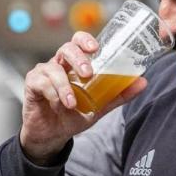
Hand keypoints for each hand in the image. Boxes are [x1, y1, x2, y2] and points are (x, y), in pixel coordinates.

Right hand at [19, 31, 147, 164]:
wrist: (52, 135)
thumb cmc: (72, 115)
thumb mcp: (99, 106)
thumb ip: (118, 94)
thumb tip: (143, 82)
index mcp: (73, 64)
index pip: (78, 42)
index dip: (85, 40)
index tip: (95, 48)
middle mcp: (58, 64)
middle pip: (66, 48)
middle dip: (78, 58)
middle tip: (88, 73)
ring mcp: (43, 73)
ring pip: (53, 69)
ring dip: (64, 86)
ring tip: (72, 103)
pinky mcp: (32, 84)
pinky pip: (41, 83)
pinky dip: (52, 93)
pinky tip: (58, 104)